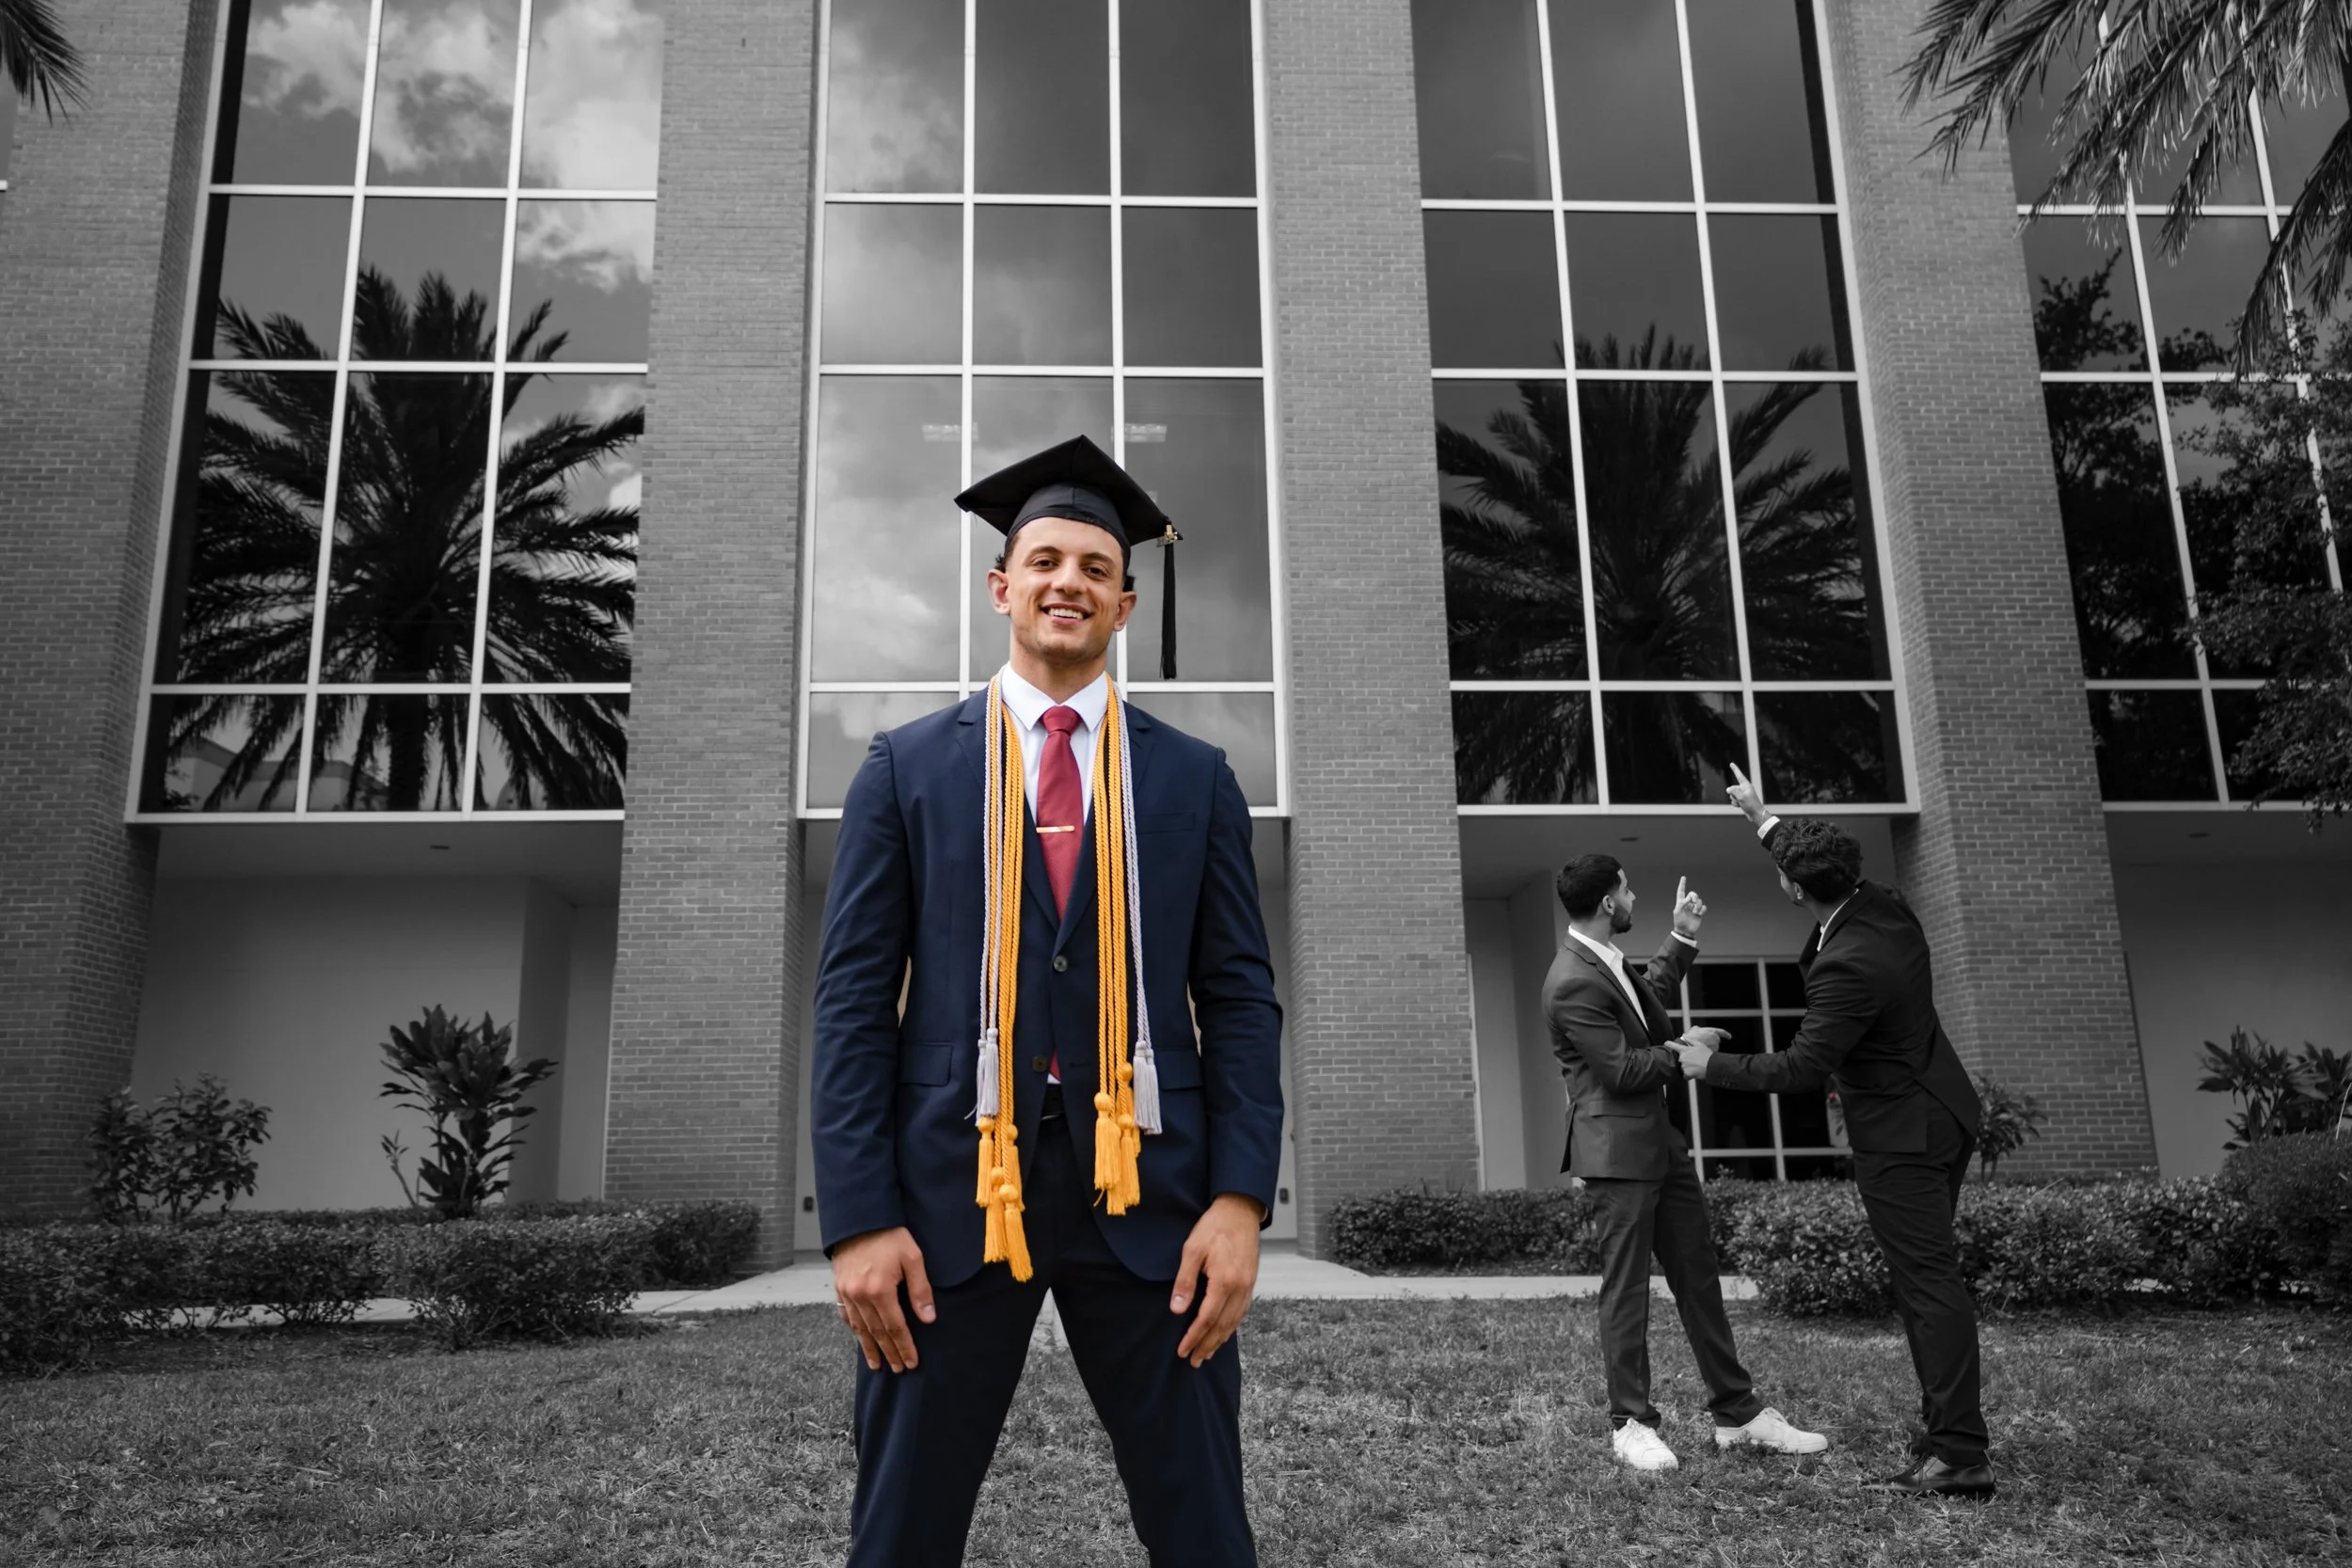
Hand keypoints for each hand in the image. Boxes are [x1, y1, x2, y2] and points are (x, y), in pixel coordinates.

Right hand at [831, 1226, 933, 1372]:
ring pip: (859, 1327)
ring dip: (869, 1347)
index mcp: (880, 1290)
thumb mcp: (913, 1257)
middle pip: (877, 1332)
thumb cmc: (890, 1235)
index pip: (895, 1327)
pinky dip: (854, 1329)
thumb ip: (920, 1290)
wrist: (860, 1217)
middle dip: (889, 1352)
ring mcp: (846, 1292)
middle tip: (898, 1369)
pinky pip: (845, 1314)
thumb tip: (928, 1319)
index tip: (911, 1362)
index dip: (904, 1346)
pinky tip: (860, 1338)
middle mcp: (860, 1296)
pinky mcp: (839, 1286)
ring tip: (877, 1364)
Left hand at [1172, 1193, 1263, 1367]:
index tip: (1182, 1350)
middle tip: (1194, 1361)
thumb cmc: (1214, 1227)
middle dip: (1207, 1345)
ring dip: (1220, 1340)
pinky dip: (1232, 1326)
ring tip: (1207, 1354)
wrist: (1240, 1210)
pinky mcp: (1250, 1281)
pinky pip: (1242, 1312)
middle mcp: (1240, 1287)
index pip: (1207, 1318)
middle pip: (1222, 1325)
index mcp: (1225, 1280)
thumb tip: (1177, 1309)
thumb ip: (1185, 1281)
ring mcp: (1248, 1286)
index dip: (1193, 1337)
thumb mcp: (1192, 1249)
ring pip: (1234, 1321)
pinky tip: (1224, 1332)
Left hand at [1671, 876, 1705, 939]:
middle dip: (1694, 896)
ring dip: (1697, 906)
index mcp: (1681, 902)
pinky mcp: (1699, 913)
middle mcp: (1688, 904)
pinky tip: (1698, 914)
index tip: (1683, 877)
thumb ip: (1682, 904)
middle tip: (1693, 901)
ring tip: (1694, 912)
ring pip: (1699, 901)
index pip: (1681, 891)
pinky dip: (1702, 910)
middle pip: (1693, 894)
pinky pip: (1704, 907)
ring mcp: (1694, 908)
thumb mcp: (1677, 912)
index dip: (1682, 884)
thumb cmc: (1679, 921)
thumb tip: (1689, 898)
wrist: (1685, 931)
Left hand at [1671, 1035, 1718, 1078]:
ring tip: (1697, 1067)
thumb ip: (1690, 1040)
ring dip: (1688, 1068)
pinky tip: (1696, 1073)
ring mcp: (1683, 1066)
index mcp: (1685, 1050)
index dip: (1669, 1044)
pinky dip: (1690, 1075)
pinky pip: (1686, 1075)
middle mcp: (1682, 1057)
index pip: (1673, 1046)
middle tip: (1695, 1061)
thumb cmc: (1707, 1055)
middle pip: (1680, 1060)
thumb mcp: (1700, 1045)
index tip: (1665, 1043)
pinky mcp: (1686, 1073)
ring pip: (1683, 1068)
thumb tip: (1684, 1035)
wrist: (1712, 1066)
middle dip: (1686, 1061)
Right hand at [1725, 761, 1766, 825]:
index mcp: (1746, 785)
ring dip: (1735, 800)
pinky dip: (1735, 804)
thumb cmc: (1751, 804)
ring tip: (1742, 803)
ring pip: (1732, 795)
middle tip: (1741, 799)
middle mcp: (1744, 789)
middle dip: (1733, 794)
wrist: (1756, 814)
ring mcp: (1742, 795)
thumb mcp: (1741, 797)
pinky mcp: (1741, 800)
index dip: (1735, 769)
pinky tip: (1741, 806)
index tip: (1731, 764)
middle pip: (1732, 788)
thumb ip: (1733, 791)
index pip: (1739, 775)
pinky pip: (1733, 800)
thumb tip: (1728, 789)